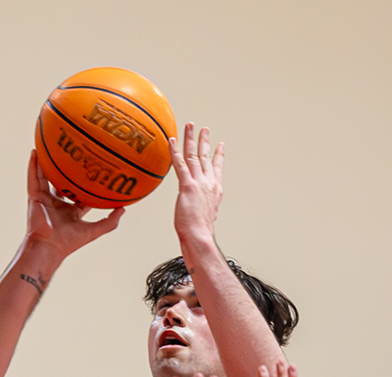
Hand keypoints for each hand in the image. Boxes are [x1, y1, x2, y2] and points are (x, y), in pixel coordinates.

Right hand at [26, 152, 123, 257]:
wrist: (49, 247)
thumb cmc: (69, 242)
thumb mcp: (94, 231)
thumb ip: (110, 222)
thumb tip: (123, 208)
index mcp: (70, 210)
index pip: (78, 192)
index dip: (85, 181)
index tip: (93, 167)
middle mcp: (57, 203)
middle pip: (61, 181)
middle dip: (65, 169)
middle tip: (71, 152)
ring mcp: (44, 199)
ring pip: (45, 176)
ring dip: (46, 162)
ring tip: (49, 145)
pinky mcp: (34, 197)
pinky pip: (33, 178)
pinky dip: (33, 166)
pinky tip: (35, 152)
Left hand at [171, 122, 223, 242]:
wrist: (199, 235)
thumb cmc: (200, 231)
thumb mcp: (205, 216)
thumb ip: (202, 207)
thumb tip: (197, 209)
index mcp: (215, 190)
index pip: (217, 168)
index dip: (218, 155)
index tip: (220, 145)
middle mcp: (209, 182)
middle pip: (205, 157)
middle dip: (204, 141)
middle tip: (204, 130)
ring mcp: (198, 182)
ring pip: (194, 155)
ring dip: (191, 138)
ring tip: (189, 126)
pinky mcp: (187, 185)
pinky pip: (180, 164)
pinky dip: (175, 150)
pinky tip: (171, 140)